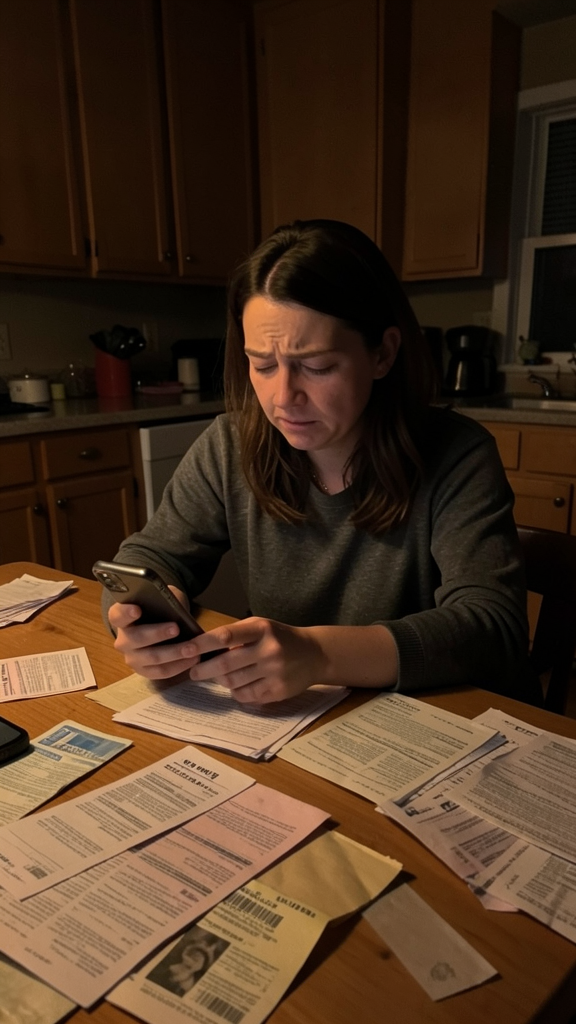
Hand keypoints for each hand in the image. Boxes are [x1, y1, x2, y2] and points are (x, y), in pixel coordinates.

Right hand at [108, 586, 200, 679]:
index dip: (126, 613)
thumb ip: (165, 599)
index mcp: (120, 618)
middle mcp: (122, 640)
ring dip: (173, 653)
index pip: (117, 615)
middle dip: (157, 634)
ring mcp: (132, 658)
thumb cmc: (158, 609)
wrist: (159, 627)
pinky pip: (161, 671)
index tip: (137, 610)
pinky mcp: (144, 671)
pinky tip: (193, 659)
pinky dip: (179, 666)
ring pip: (151, 657)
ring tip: (191, 647)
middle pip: (136, 638)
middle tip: (176, 628)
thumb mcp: (162, 598)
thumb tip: (176, 606)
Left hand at [184, 619, 397, 702]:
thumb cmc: (280, 638)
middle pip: (226, 664)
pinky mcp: (278, 691)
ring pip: (233, 682)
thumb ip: (236, 635)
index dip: (203, 644)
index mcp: (262, 629)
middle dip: (204, 669)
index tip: (186, 649)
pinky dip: (237, 692)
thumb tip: (202, 648)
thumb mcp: (261, 627)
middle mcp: (268, 650)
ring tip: (221, 676)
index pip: (226, 635)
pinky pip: (246, 696)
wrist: (315, 654)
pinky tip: (239, 685)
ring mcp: (274, 672)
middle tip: (194, 672)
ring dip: (222, 681)